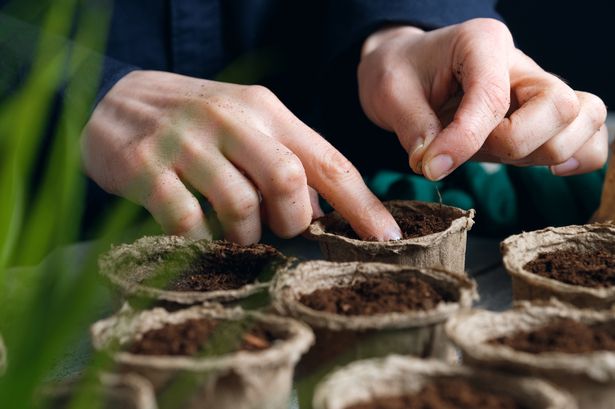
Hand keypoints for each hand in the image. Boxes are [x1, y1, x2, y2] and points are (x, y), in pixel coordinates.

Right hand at [81, 71, 400, 243]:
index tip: (387, 239)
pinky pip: (188, 221)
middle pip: (290, 181)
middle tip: (278, 229)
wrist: (116, 99)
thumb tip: (322, 212)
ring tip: (235, 232)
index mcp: (266, 110)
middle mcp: (232, 119)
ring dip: (246, 235)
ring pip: (241, 206)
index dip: (361, 204)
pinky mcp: (146, 167)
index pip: (327, 160)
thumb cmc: (196, 122)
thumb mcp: (248, 126)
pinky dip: (201, 240)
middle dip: (293, 221)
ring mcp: (187, 141)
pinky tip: (198, 234)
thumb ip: (286, 160)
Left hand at [358, 18, 607, 179]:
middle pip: (560, 107)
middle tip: (468, 149)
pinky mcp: (540, 117)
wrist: (405, 69)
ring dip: (543, 153)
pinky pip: (588, 136)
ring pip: (584, 120)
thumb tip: (435, 165)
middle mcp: (520, 64)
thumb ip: (413, 129)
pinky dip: (577, 157)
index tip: (431, 167)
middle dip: (514, 144)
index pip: (493, 98)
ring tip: (494, 153)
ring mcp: (536, 90)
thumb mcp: (389, 94)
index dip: (464, 140)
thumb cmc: (399, 73)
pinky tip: (545, 169)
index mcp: (482, 43)